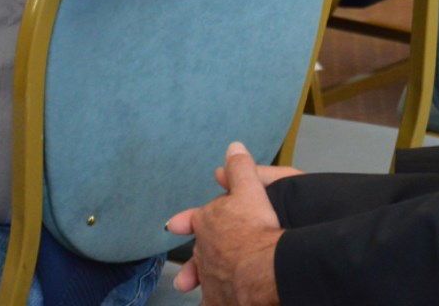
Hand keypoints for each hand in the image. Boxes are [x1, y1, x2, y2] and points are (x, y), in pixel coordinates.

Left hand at [165, 142, 285, 304]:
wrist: (263, 267)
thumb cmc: (256, 228)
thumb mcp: (251, 188)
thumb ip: (240, 168)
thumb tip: (233, 147)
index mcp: (209, 221)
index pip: (195, 218)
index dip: (186, 220)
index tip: (175, 224)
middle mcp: (204, 250)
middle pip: (199, 250)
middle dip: (198, 253)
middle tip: (190, 256)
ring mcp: (209, 277)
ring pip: (202, 278)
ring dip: (198, 279)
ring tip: (188, 284)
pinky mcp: (219, 300)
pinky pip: (211, 303)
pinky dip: (212, 302)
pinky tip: (213, 303)